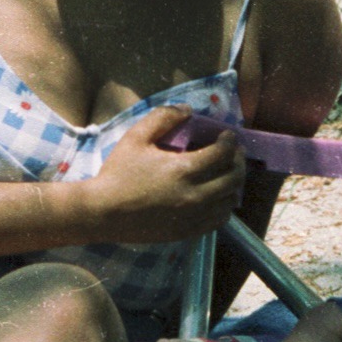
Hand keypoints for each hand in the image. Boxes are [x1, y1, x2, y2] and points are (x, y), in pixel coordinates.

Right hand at [90, 106, 246, 242]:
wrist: (103, 213)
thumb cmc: (118, 173)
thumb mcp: (136, 137)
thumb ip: (162, 118)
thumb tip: (188, 109)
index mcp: (183, 170)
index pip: (223, 154)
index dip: (230, 141)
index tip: (228, 136)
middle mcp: (195, 195)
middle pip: (234, 177)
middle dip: (238, 160)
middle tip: (232, 152)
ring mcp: (193, 217)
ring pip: (230, 200)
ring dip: (233, 184)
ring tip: (226, 173)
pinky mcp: (188, 232)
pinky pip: (219, 220)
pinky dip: (223, 206)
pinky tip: (216, 197)